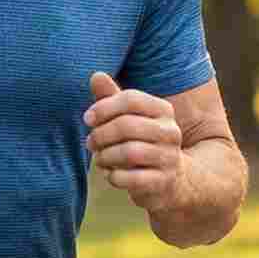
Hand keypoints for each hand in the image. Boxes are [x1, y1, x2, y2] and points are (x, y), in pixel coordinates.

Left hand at [84, 72, 184, 214]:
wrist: (170, 179)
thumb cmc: (140, 141)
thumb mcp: (127, 117)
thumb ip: (111, 97)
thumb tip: (96, 75)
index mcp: (163, 110)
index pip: (131, 99)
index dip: (103, 107)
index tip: (88, 118)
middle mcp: (170, 132)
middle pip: (126, 126)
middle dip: (100, 135)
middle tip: (90, 143)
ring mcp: (169, 158)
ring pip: (128, 152)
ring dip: (105, 156)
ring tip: (100, 158)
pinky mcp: (163, 182)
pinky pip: (131, 178)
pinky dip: (114, 176)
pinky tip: (111, 174)